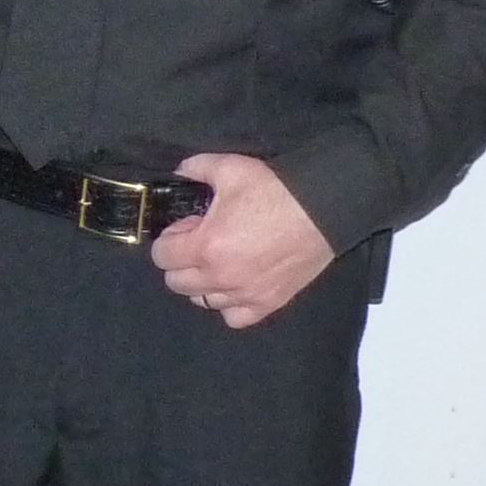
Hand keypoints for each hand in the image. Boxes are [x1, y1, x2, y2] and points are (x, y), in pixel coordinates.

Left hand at [149, 153, 333, 328]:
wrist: (324, 209)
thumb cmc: (275, 190)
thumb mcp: (230, 168)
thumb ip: (195, 168)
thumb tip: (177, 173)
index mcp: (205, 247)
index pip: (162, 257)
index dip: (169, 239)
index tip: (187, 227)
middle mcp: (221, 277)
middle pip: (177, 283)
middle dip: (180, 261)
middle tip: (200, 241)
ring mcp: (245, 294)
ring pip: (203, 301)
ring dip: (203, 282)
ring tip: (219, 261)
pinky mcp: (269, 303)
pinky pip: (234, 318)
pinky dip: (229, 304)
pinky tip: (236, 284)